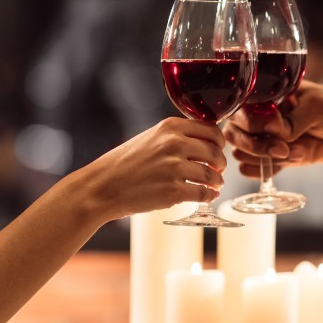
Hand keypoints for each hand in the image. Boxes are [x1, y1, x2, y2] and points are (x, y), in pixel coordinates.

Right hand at [84, 117, 227, 220]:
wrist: (102, 187)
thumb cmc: (124, 164)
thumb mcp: (150, 138)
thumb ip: (175, 137)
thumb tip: (205, 143)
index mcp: (170, 127)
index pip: (211, 129)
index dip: (219, 141)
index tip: (219, 149)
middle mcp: (175, 143)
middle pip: (215, 152)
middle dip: (220, 163)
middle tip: (218, 169)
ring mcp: (175, 167)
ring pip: (212, 174)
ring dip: (217, 181)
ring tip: (215, 184)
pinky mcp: (173, 191)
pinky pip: (203, 193)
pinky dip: (209, 196)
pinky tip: (207, 196)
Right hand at [224, 80, 322, 177]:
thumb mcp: (318, 106)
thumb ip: (294, 118)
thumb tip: (272, 128)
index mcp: (261, 95)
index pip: (237, 108)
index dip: (251, 121)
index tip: (276, 126)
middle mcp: (253, 116)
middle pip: (233, 134)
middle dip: (256, 145)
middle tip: (283, 148)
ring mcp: (258, 138)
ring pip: (240, 153)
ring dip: (266, 158)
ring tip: (296, 152)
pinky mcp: (266, 158)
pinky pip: (249, 169)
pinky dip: (266, 170)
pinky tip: (290, 160)